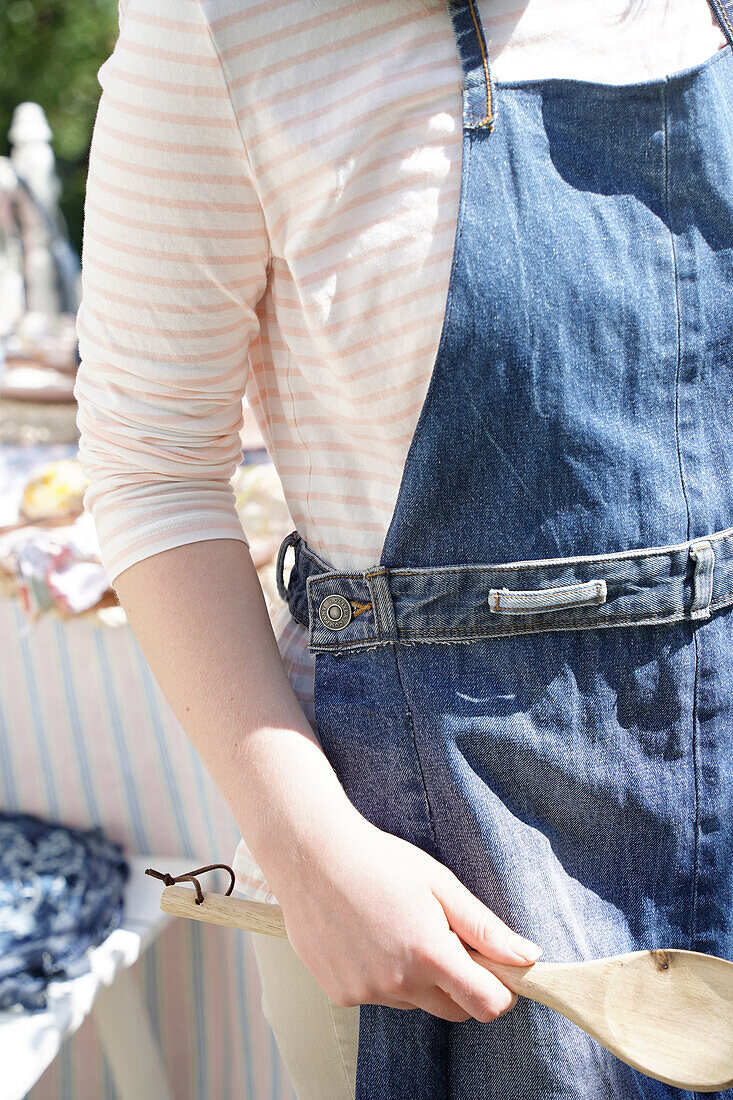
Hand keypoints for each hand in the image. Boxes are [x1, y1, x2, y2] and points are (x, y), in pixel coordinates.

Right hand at [271, 813, 541, 1022]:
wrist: (310, 854)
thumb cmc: (376, 859)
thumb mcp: (440, 884)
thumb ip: (485, 927)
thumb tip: (527, 956)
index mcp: (430, 955)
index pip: (487, 1005)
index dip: (500, 989)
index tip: (495, 968)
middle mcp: (398, 983)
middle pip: (453, 1011)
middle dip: (461, 984)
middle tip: (444, 937)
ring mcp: (366, 992)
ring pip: (413, 1001)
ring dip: (417, 978)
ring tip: (395, 926)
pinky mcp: (340, 994)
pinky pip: (378, 996)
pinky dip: (381, 976)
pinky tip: (367, 936)